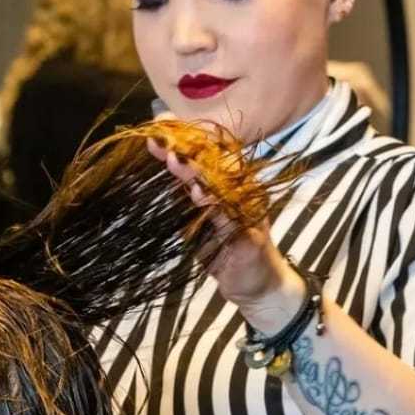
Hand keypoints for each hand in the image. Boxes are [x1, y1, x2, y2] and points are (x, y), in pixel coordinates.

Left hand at [146, 136, 305, 332]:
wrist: (257, 287)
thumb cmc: (227, 251)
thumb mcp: (201, 221)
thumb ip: (186, 199)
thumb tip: (161, 175)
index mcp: (232, 184)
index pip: (207, 155)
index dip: (184, 138)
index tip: (157, 127)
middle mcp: (242, 192)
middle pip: (212, 164)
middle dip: (184, 149)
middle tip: (158, 138)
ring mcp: (248, 211)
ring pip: (219, 186)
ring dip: (194, 172)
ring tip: (173, 158)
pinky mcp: (250, 235)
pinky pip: (228, 217)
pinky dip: (213, 204)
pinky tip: (198, 193)